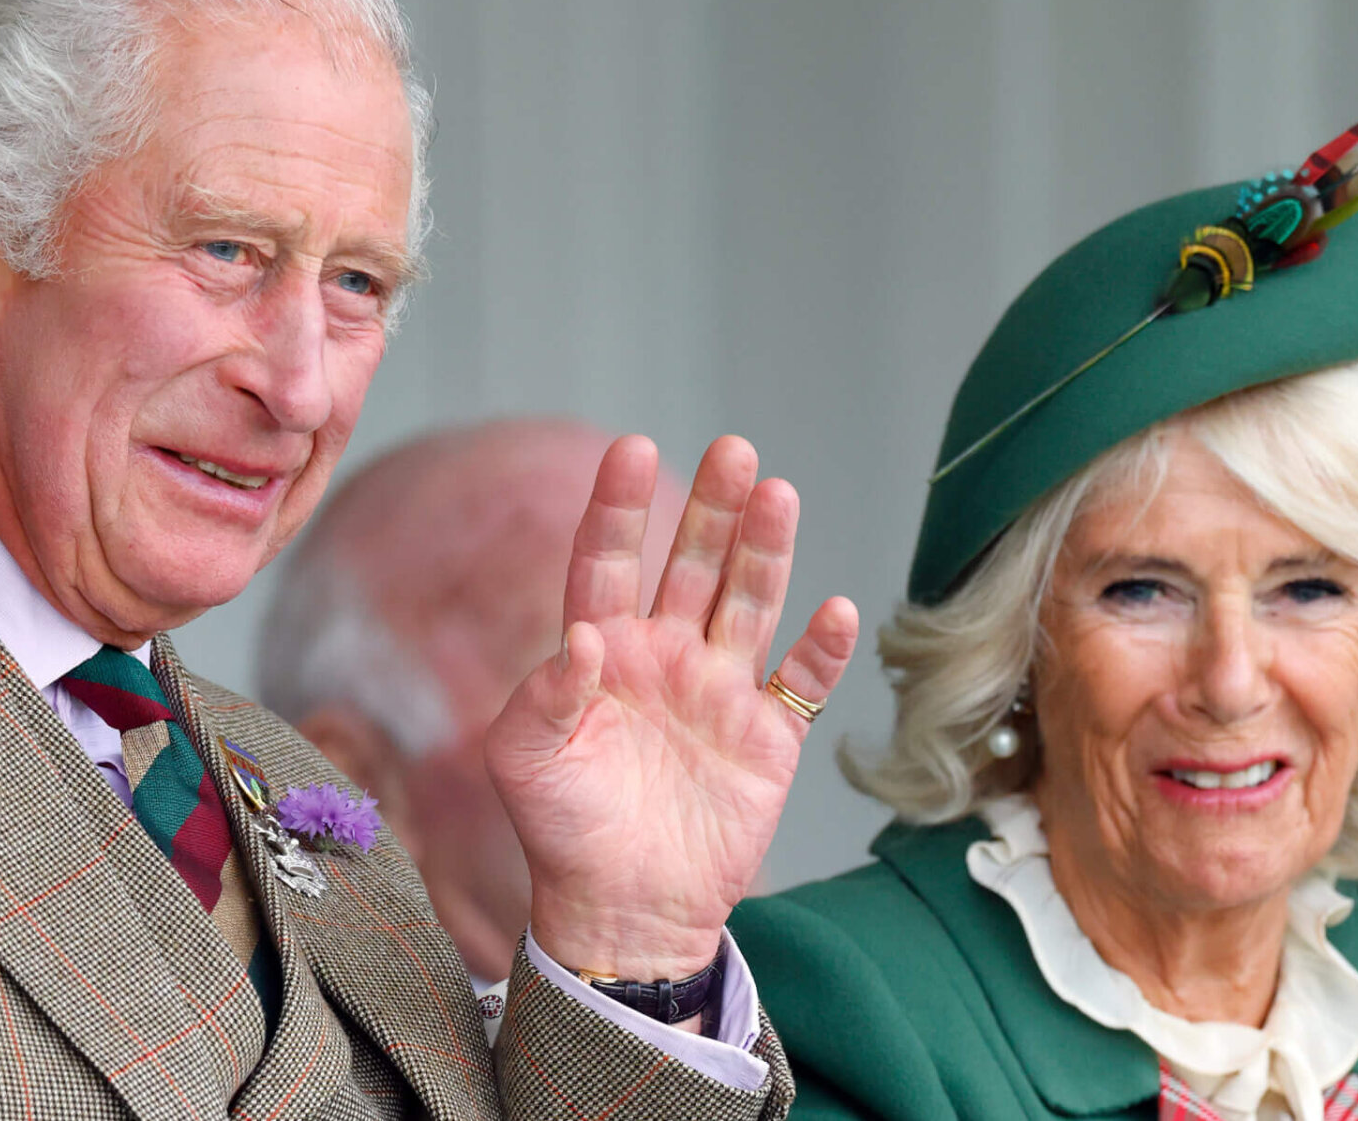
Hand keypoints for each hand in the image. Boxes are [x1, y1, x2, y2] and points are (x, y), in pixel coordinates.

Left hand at [488, 435, 858, 983]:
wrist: (622, 910)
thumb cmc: (560, 831)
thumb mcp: (523, 762)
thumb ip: (543, 696)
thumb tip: (582, 639)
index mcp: (602, 651)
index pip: (607, 562)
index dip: (618, 507)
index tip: (628, 448)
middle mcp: (665, 656)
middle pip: (693, 564)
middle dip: (713, 506)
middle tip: (733, 449)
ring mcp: (721, 692)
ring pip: (750, 603)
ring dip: (766, 551)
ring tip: (778, 494)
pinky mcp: (768, 738)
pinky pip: (802, 682)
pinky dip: (822, 649)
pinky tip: (834, 611)